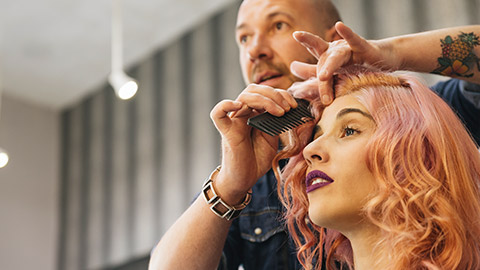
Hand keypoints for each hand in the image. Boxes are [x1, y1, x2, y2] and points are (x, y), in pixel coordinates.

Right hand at [210, 84, 296, 203]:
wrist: (244, 179)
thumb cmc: (256, 159)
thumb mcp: (272, 138)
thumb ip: (275, 123)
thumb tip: (287, 109)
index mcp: (254, 113)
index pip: (264, 92)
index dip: (281, 94)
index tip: (294, 106)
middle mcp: (242, 113)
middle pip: (254, 89)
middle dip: (274, 94)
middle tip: (288, 108)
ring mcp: (234, 121)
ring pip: (244, 97)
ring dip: (265, 100)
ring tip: (280, 112)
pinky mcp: (227, 132)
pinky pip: (218, 114)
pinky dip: (226, 105)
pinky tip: (238, 105)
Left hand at [291, 22, 394, 104]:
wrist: (384, 59)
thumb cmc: (358, 64)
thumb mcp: (334, 69)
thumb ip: (313, 69)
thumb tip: (293, 67)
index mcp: (329, 54)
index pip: (314, 47)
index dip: (305, 40)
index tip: (295, 34)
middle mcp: (338, 49)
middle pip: (323, 58)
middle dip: (313, 60)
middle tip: (299, 72)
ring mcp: (351, 48)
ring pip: (337, 57)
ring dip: (329, 67)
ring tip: (322, 77)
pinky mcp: (365, 49)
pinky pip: (355, 41)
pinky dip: (348, 34)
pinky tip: (340, 26)